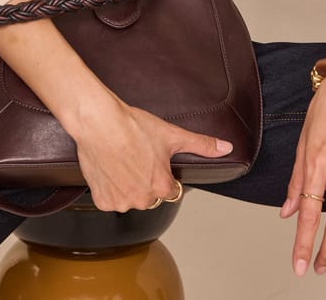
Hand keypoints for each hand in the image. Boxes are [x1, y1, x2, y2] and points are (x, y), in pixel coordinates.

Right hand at [74, 94, 232, 211]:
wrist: (100, 123)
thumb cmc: (133, 127)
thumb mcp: (172, 134)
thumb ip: (201, 145)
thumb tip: (226, 148)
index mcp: (161, 186)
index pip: (171, 190)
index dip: (164, 174)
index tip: (154, 161)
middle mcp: (142, 199)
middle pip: (149, 196)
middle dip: (145, 181)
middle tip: (137, 157)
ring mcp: (121, 201)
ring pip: (129, 198)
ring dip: (127, 186)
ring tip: (122, 161)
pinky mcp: (102, 200)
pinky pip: (110, 199)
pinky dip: (110, 188)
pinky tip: (110, 168)